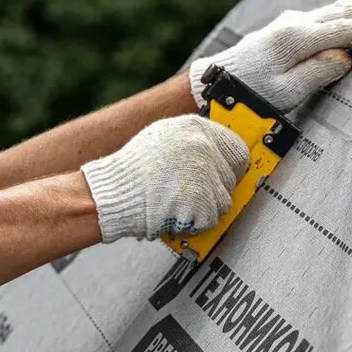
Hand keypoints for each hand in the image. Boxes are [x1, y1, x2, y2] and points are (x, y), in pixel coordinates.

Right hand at [81, 114, 248, 242]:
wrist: (113, 193)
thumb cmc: (131, 170)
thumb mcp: (163, 138)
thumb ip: (192, 142)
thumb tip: (217, 153)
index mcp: (196, 128)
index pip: (237, 149)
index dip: (231, 166)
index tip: (226, 175)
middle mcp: (204, 148)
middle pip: (232, 178)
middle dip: (215, 190)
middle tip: (192, 194)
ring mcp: (205, 176)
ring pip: (224, 201)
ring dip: (205, 208)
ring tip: (179, 202)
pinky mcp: (201, 202)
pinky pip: (211, 219)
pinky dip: (195, 223)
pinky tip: (176, 213)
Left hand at [188, 0, 351, 112]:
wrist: (217, 82)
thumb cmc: (250, 93)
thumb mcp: (286, 91)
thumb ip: (319, 72)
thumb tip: (345, 55)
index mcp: (297, 39)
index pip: (344, 28)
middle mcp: (294, 24)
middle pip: (343, 10)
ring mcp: (289, 23)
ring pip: (334, 9)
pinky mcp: (285, 28)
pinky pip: (323, 15)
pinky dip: (344, 9)